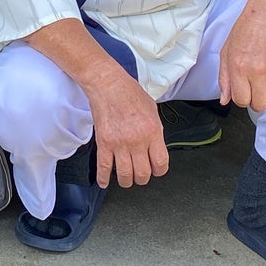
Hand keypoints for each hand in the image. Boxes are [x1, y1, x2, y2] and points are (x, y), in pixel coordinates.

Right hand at [84, 68, 168, 190]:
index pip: (161, 163)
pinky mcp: (104, 143)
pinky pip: (104, 167)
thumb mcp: (152, 109)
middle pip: (143, 173)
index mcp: (153, 131)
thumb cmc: (129, 92)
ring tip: (127, 179)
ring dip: (127, 181)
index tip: (156, 170)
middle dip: (143, 178)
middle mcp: (137, 140)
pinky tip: (105, 182)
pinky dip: (104, 178)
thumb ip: (155, 130)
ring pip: (125, 175)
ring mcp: (119, 143)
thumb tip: (156, 147)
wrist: (107, 84)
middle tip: (141, 175)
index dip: (159, 170)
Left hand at [219, 0, 265, 113]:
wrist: (265, 13)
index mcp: (238, 67)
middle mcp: (256, 70)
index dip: (241, 98)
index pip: (241, 101)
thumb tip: (224, 100)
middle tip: (255, 90)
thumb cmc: (244, 31)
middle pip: (259, 105)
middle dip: (256, 102)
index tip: (243, 90)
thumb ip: (224, 78)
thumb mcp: (226, 53)